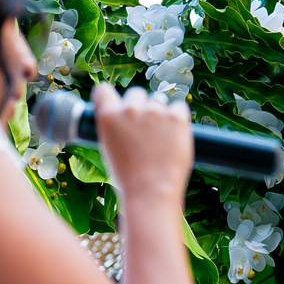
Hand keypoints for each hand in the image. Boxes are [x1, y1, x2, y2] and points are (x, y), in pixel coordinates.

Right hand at [91, 84, 192, 200]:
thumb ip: (115, 128)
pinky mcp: (177, 117)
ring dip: (160, 114)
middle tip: (144, 130)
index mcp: (108, 116)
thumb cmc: (129, 177)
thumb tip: (124, 116)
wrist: (151, 192)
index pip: (104, 90)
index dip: (110, 97)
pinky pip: (179, 108)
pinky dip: (178, 118)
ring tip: (160, 140)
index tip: (115, 104)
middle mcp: (130, 109)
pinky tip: (174, 135)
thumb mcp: (109, 150)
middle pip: (136, 94)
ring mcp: (155, 111)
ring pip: (159, 102)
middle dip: (139, 107)